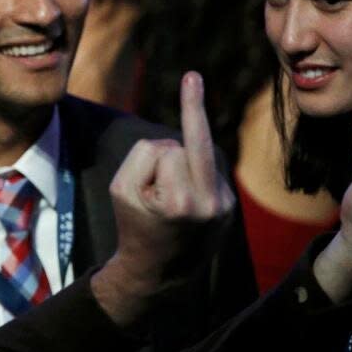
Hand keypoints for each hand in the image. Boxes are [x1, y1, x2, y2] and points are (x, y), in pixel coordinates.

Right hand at [92, 72, 234, 325]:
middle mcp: (210, 204)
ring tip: (169, 204)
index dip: (174, 127)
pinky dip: (191, 176)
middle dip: (163, 161)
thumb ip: (145, 155)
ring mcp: (224, 205)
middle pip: (182, 148)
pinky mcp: (229, 204)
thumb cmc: (134, 226)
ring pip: (195, 155)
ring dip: (178, 168)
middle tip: (161, 172)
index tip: (192, 77)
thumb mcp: (121, 189)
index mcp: (181, 203)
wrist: (157, 274)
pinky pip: (205, 168)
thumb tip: (177, 144)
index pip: (165, 149)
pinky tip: (184, 204)